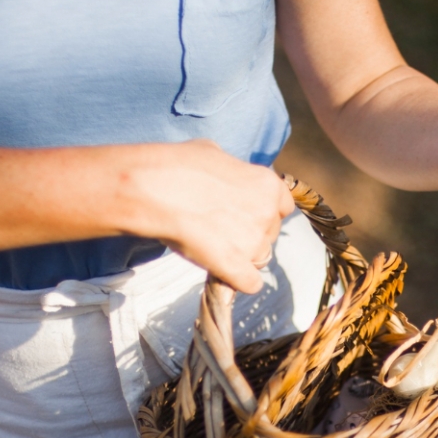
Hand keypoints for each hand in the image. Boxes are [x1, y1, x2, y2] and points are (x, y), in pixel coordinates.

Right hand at [133, 140, 293, 293]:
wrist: (153, 189)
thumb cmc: (177, 166)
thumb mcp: (213, 153)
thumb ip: (231, 169)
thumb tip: (226, 172)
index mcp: (267, 184)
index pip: (283, 207)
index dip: (264, 212)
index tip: (246, 214)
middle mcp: (267, 213)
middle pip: (270, 234)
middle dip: (250, 234)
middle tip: (221, 229)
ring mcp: (254, 241)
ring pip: (260, 259)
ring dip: (242, 257)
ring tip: (213, 247)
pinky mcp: (237, 267)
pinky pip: (250, 283)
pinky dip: (237, 281)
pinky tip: (221, 271)